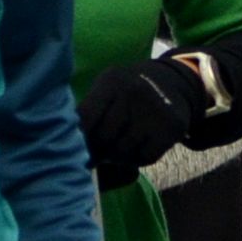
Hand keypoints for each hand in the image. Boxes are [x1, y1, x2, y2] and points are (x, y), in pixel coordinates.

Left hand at [77, 57, 203, 179]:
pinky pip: (145, 157)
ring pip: (124, 151)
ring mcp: (155, 109)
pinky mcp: (172, 127)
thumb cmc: (125, 93)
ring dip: (116, 157)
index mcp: (112, 81)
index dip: (79, 138)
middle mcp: (134, 91)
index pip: (86, 116)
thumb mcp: (105, 91)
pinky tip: (136, 149)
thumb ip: (88, 113)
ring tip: (116, 149)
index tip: (75, 148)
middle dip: (98, 150)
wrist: (171, 83)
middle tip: (98, 152)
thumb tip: (69, 147)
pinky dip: (137, 159)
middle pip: (104, 137)